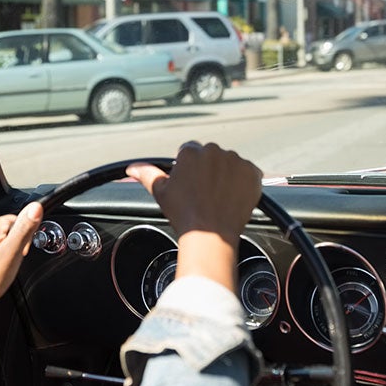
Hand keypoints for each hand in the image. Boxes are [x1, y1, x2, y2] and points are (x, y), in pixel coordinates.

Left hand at [0, 202, 43, 327]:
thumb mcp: (13, 251)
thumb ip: (25, 228)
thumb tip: (36, 207)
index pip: (19, 222)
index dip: (24, 240)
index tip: (20, 252)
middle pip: (10, 234)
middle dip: (14, 250)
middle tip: (10, 264)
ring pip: (1, 246)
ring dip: (5, 258)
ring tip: (0, 272)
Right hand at [126, 142, 261, 242]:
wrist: (210, 235)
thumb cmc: (184, 214)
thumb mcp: (161, 193)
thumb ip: (147, 174)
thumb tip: (132, 168)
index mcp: (191, 152)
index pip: (191, 151)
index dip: (190, 168)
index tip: (192, 183)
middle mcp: (214, 151)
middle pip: (211, 156)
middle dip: (209, 170)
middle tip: (205, 193)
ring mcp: (235, 161)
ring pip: (230, 163)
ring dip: (227, 175)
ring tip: (220, 197)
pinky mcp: (252, 173)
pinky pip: (249, 172)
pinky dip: (244, 182)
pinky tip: (234, 197)